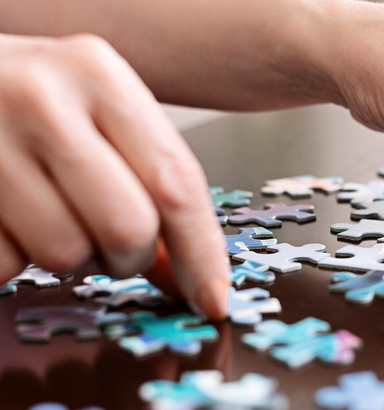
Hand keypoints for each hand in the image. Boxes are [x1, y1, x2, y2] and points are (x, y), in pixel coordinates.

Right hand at [0, 33, 226, 316]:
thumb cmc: (28, 99)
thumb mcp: (97, 114)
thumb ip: (147, 181)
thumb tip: (186, 273)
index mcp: (99, 76)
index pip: (175, 183)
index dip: (202, 253)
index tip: (213, 298)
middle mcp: (43, 100)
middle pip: (127, 227)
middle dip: (130, 256)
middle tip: (112, 243)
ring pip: (65, 253)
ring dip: (71, 257)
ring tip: (52, 217)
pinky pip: (6, 263)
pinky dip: (15, 258)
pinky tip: (8, 217)